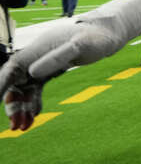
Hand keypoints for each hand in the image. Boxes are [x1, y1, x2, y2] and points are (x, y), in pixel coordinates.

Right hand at [0, 19, 125, 129]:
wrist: (106, 35)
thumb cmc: (93, 37)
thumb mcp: (78, 46)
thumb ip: (57, 57)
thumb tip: (32, 72)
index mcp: (36, 49)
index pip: (10, 70)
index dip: (0, 86)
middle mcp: (34, 58)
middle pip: (15, 83)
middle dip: (13, 105)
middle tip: (15, 125)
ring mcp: (41, 65)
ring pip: (25, 89)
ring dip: (22, 108)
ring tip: (23, 127)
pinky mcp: (50, 71)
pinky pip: (36, 90)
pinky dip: (33, 103)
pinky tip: (34, 115)